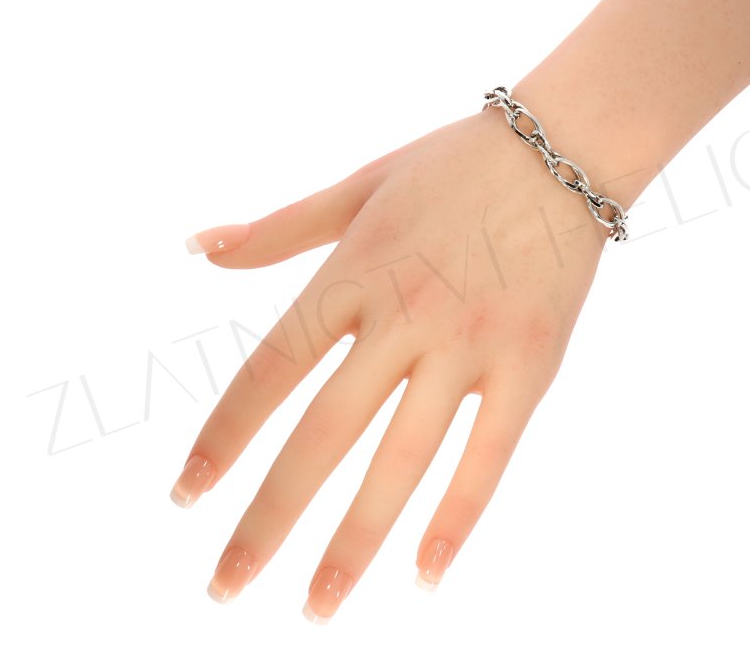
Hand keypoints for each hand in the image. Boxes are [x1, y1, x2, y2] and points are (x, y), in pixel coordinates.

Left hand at [171, 106, 606, 622]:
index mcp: (354, 273)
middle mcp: (403, 317)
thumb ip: (278, 229)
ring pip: (402, 460)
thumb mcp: (359, 185)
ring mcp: (469, 344)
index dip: (223, 437)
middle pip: (322, 434)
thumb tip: (197, 247)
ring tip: (317, 608)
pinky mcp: (529, 364)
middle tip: (225, 590)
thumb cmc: (454, 164)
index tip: (185, 496)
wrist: (563, 145)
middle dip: (268, 519)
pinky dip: (459, 516)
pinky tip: (426, 575)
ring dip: (354, 541)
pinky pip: (490, 453)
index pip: (270, 370)